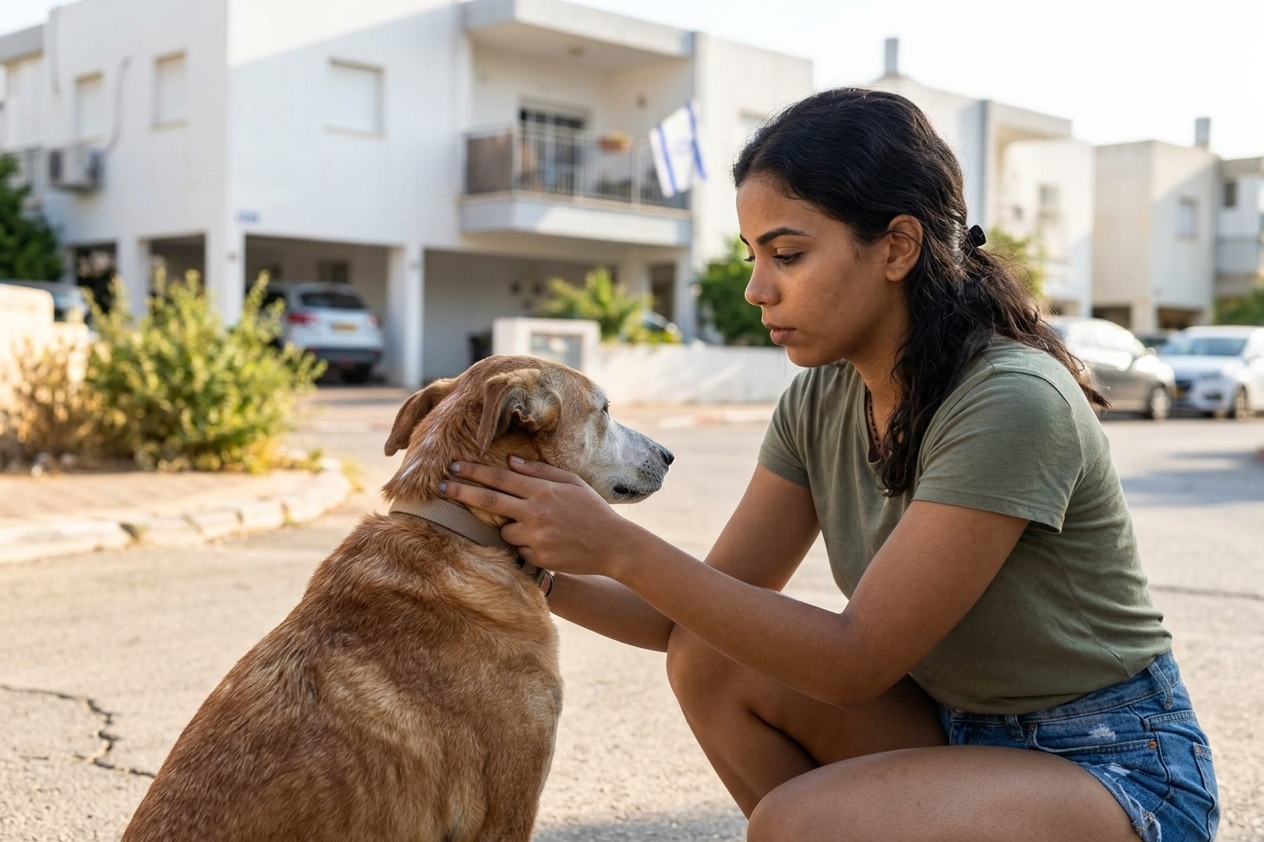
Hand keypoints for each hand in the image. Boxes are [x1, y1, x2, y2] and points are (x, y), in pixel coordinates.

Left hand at [440, 457, 631, 576]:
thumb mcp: (571, 482)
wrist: (612, 546)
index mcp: (542, 490)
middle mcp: (535, 512)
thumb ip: (540, 471)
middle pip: (488, 501)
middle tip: (440, 487)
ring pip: (504, 530)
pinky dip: (524, 544)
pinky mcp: (536, 558)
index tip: (453, 466)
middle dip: (461, 492)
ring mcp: (534, 537)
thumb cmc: (592, 509)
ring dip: (510, 526)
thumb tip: (511, 462)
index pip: (499, 478)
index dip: (473, 472)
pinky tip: (547, 541)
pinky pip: (518, 549)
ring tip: (539, 527)